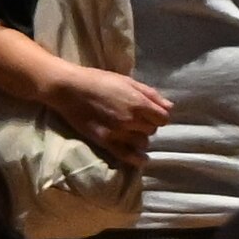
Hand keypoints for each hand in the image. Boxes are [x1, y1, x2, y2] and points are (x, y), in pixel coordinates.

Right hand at [46, 64, 174, 160]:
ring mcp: (119, 132)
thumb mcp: (126, 80)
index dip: (158, 115)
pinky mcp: (106, 141)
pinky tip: (141, 158)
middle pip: (152, 130)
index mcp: (138, 102)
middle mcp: (132, 120)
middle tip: (135, 119)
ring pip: (142, 142)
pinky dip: (137, 158)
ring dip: (140, 137)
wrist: (68, 89)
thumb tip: (170, 107)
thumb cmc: (98, 80)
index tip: (150, 113)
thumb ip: (150, 94)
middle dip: (147, 124)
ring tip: (130, 131)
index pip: (163, 118)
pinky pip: (128, 155)